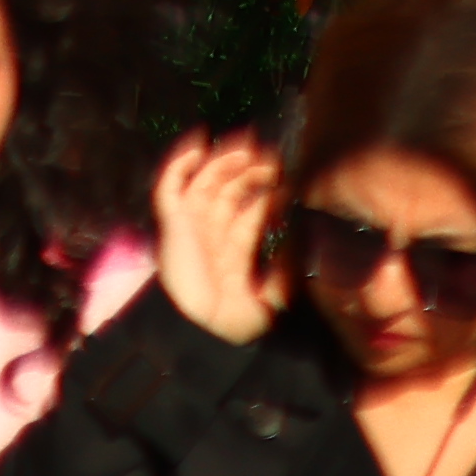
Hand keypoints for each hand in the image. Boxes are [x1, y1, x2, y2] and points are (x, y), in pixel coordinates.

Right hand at [149, 132, 281, 342]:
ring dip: (224, 159)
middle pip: (229, 186)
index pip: (255, 204)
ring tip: (245, 143)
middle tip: (267, 149)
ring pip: (206, 180)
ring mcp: (191, 227)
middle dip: (248, 165)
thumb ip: (291, 258)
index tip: (287, 167)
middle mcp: (212, 232)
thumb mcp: (281, 287)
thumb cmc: (243, 319)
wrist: (205, 334)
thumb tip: (305, 226)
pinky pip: (170, 189)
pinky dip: (180, 163)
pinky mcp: (173, 226)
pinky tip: (199, 140)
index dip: (270, 184)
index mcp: (237, 245)